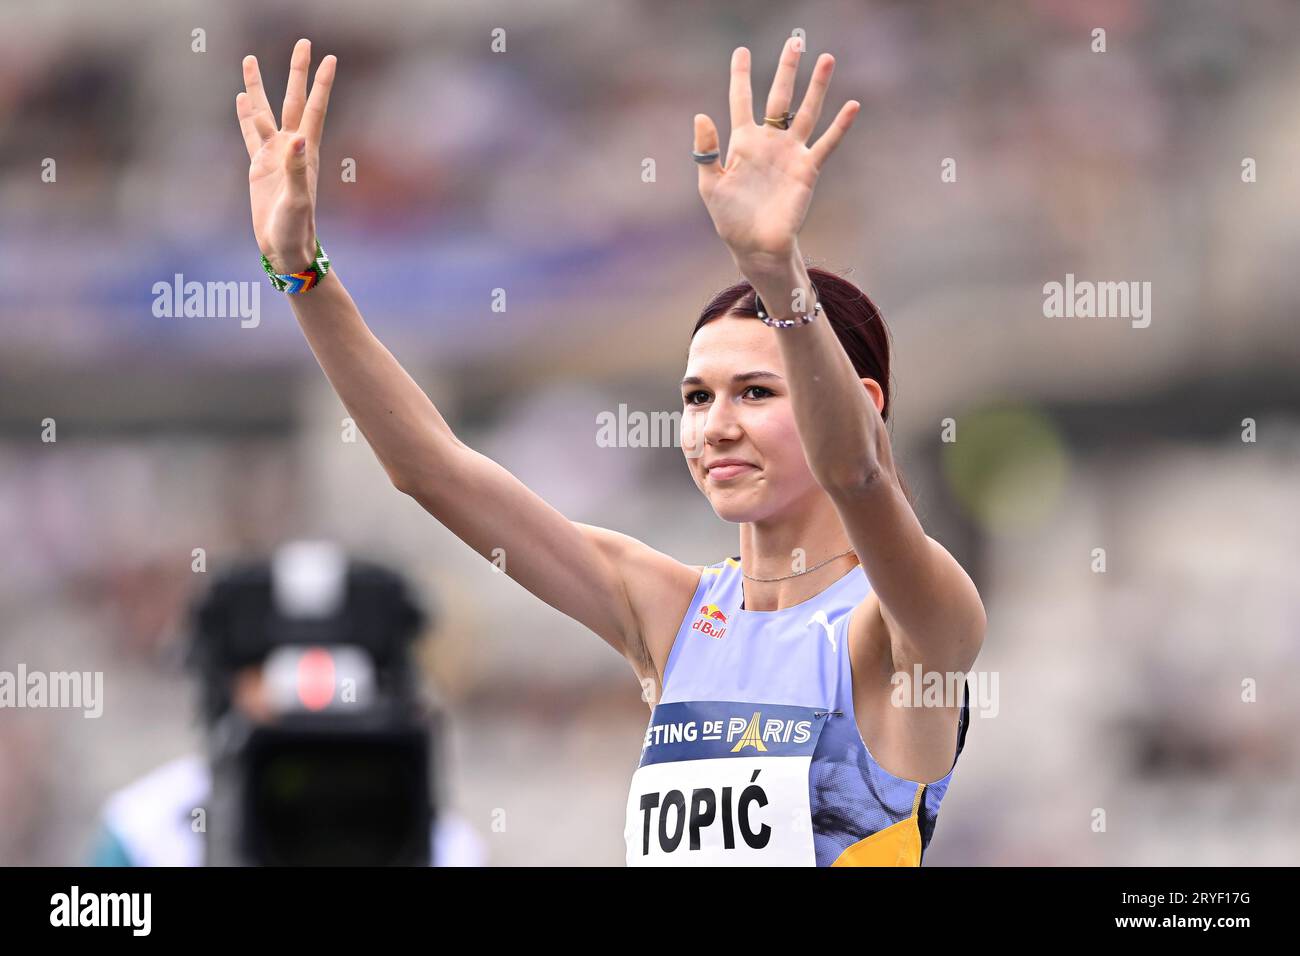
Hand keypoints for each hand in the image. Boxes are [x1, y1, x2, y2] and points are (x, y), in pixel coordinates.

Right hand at [235, 39, 335, 273]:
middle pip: (294, 100)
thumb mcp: (297, 200)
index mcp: (305, 152)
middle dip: (297, 72)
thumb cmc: (296, 228)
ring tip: (250, 60)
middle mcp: (292, 148)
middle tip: (303, 43)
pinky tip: (240, 99)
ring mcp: (275, 156)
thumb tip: (296, 139)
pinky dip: (245, 116)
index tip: (329, 57)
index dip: (321, 84)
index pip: (314, 108)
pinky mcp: (259, 167)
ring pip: (267, 111)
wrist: (287, 248)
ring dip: (259, 87)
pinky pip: (251, 134)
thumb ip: (296, 169)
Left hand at [694, 38, 858, 270]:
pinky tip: (851, 105)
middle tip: (795, 41)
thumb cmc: (730, 218)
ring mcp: (790, 153)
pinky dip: (840, 126)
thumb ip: (706, 151)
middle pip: (779, 97)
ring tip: (826, 59)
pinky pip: (826, 143)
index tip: (741, 51)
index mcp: (742, 142)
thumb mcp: (711, 185)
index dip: (741, 76)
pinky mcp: (807, 169)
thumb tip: (700, 115)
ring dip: (816, 87)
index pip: (742, 100)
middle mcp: (769, 142)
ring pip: (805, 112)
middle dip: (787, 69)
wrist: (755, 245)